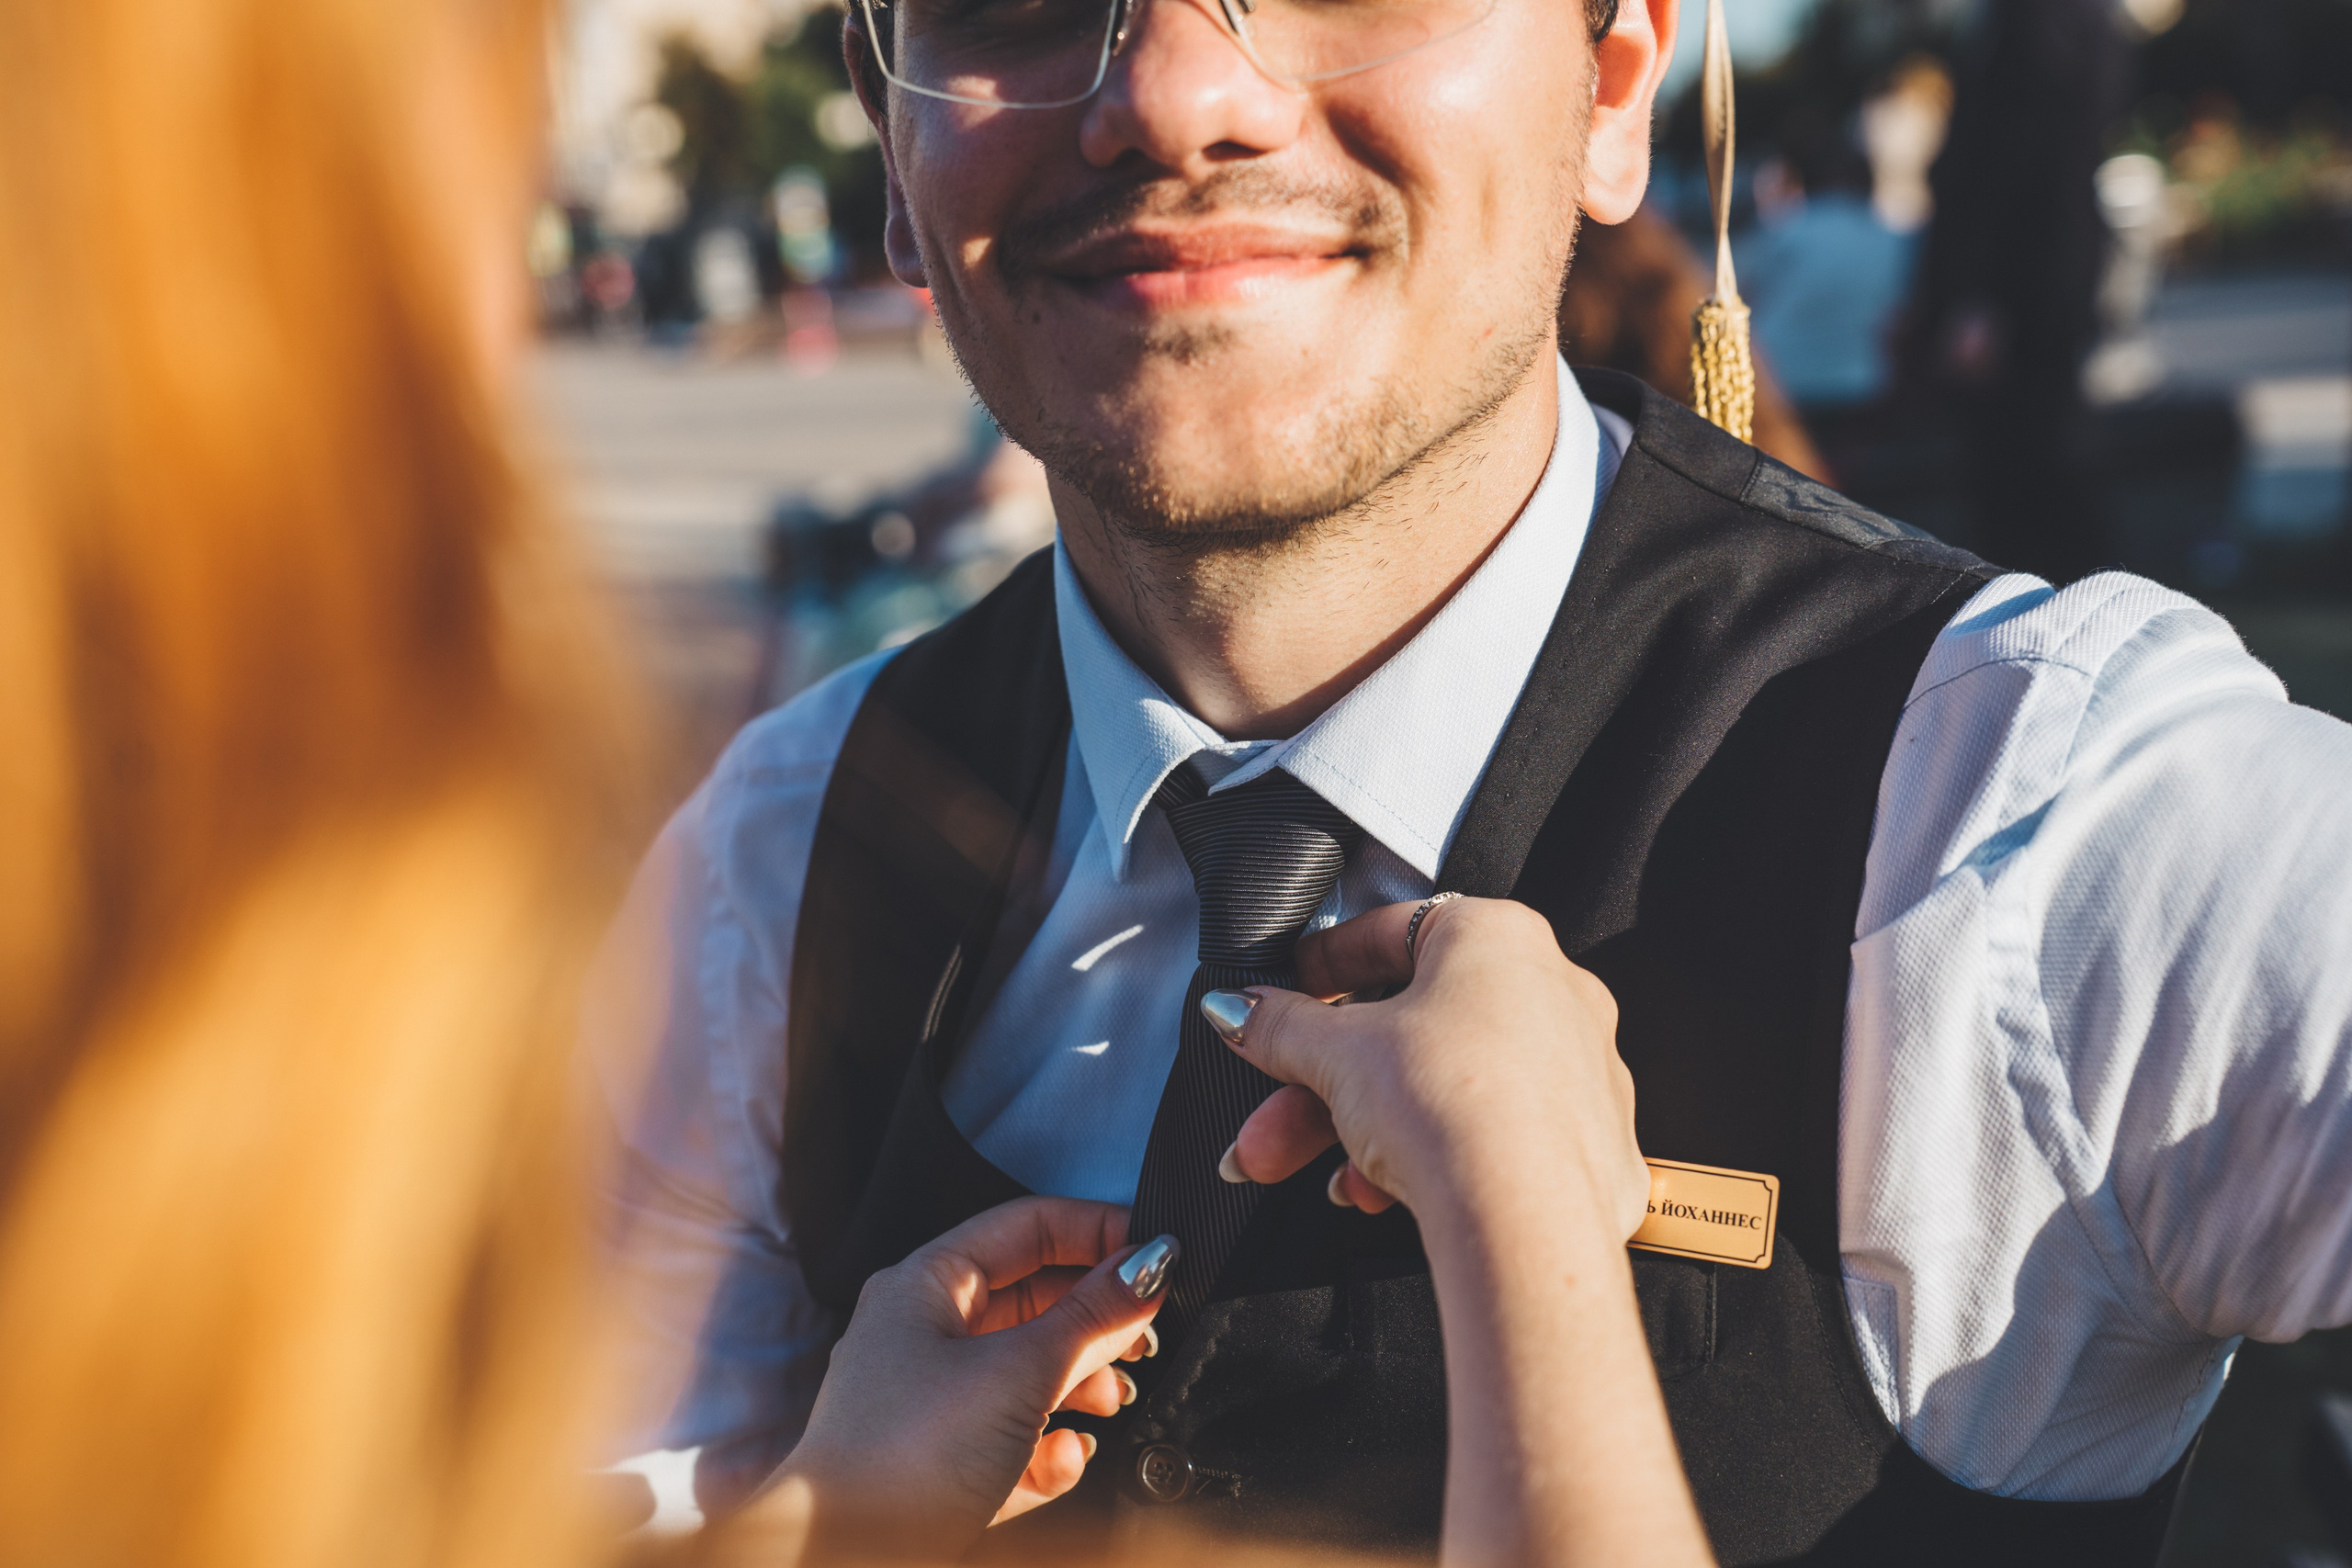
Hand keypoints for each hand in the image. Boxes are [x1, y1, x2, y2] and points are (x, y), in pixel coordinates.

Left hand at [753, 1198, 1171, 1556]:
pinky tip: (1064, 1458)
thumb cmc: (899, 1459)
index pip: (1025, 1228)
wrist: (842, 1558)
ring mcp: (931, 1402)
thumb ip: (1092, 1317)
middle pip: (1032, 1301)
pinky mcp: (942, 1464)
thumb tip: (1147, 1266)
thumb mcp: (1018, 1372)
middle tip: (1146, 1333)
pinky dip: (1049, 1447)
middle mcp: (923, 1334)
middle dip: (1094, 1319)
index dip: (1095, 1231)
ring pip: (1027, 1370)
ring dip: (1080, 1384)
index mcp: (926, 1287)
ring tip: (1111, 1400)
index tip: (1155, 1250)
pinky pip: (1013, 1438)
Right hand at [1218, 896, 1647, 1241]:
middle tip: (1275, 1120)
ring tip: (1326, 1174)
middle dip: (1325, 1085)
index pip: (1391, 932)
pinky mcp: (1588, 1138)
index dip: (1324, 966)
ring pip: (1445, 1086)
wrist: (1525, 1220)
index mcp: (1497, 938)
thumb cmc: (1455, 1108)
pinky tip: (1380, 1190)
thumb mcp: (1336, 1055)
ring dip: (1368, 1130)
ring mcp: (1578, 1067)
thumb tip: (1240, 1010)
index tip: (1287, 995)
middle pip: (1409, 1028)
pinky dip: (1429, 1155)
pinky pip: (1489, 1131)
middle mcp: (1552, 990)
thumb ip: (1280, 1025)